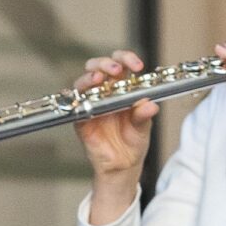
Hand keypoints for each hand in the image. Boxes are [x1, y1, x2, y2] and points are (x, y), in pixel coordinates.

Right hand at [73, 50, 159, 224]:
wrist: (122, 166)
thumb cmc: (133, 143)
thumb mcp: (143, 129)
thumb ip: (144, 116)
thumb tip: (150, 104)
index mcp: (122, 89)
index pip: (121, 65)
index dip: (126, 59)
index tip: (137, 65)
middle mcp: (105, 92)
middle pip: (99, 66)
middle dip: (106, 63)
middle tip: (117, 69)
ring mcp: (91, 103)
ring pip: (84, 81)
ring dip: (90, 76)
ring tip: (99, 78)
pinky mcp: (80, 118)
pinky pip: (75, 104)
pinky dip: (79, 98)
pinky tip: (85, 97)